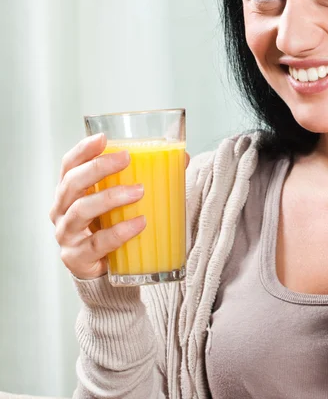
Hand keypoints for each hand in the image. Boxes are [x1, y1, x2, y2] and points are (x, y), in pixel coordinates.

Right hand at [49, 134, 190, 279]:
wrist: (104, 271)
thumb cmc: (111, 225)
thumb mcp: (122, 200)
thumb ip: (146, 177)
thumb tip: (182, 158)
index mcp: (70, 191)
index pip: (69, 165)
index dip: (83, 150)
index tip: (103, 138)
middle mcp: (62, 210)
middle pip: (73, 183)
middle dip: (99, 167)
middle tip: (126, 158)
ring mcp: (67, 234)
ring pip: (82, 210)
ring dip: (112, 197)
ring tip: (139, 191)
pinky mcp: (77, 257)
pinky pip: (97, 243)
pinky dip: (120, 231)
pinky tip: (139, 223)